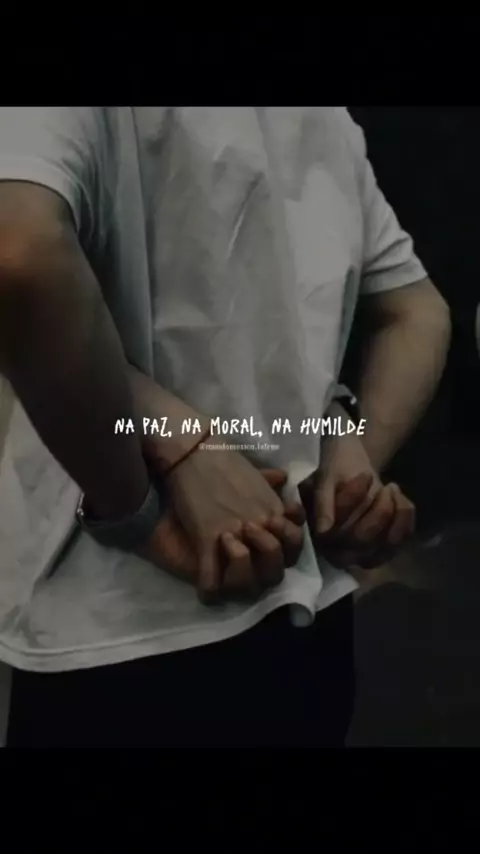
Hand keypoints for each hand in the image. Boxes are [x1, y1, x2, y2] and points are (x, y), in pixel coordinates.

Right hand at [161, 442, 304, 601]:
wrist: (193, 448)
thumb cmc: (224, 456)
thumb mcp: (257, 470)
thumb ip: (272, 482)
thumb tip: (283, 479)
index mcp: (274, 509)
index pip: (295, 545)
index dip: (286, 554)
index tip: (269, 552)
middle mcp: (260, 525)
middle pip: (276, 569)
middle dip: (265, 574)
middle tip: (249, 565)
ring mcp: (234, 533)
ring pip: (248, 580)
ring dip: (239, 580)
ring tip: (228, 573)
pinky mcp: (207, 536)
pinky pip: (211, 579)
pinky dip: (209, 590)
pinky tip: (206, 589)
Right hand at [305, 407, 414, 569]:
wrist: (350, 467)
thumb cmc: (334, 468)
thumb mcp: (326, 476)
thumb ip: (323, 502)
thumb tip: (324, 530)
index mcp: (317, 534)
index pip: (337, 529)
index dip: (353, 501)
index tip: (365, 474)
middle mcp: (337, 551)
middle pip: (362, 539)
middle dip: (380, 510)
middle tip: (387, 486)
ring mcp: (362, 553)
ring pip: (386, 544)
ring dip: (395, 513)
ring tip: (392, 488)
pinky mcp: (383, 549)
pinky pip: (401, 540)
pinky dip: (406, 517)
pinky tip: (400, 497)